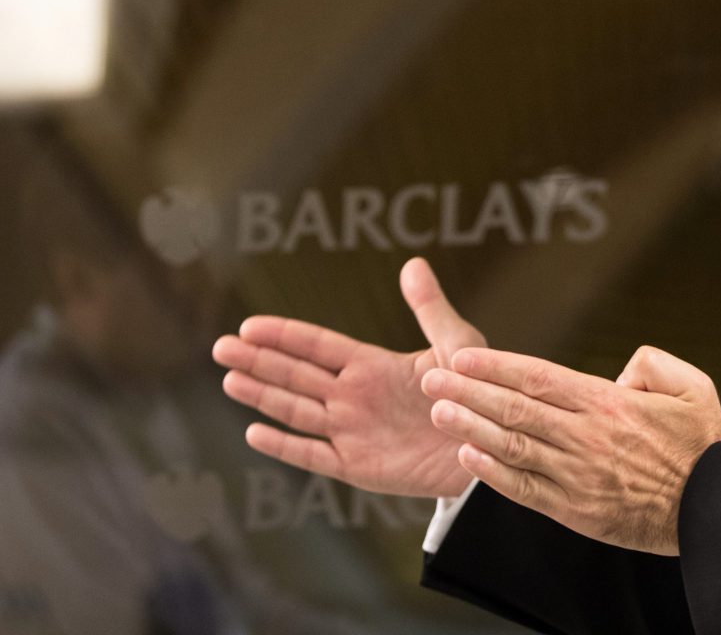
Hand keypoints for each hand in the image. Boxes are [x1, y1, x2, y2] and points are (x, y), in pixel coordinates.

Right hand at [212, 258, 484, 497]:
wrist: (490, 445)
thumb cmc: (477, 393)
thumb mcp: (456, 344)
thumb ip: (431, 308)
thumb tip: (414, 263)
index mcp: (372, 366)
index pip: (318, 346)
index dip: (284, 335)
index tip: (250, 325)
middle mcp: (353, 396)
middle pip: (296, 374)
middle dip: (259, 360)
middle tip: (221, 346)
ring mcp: (351, 431)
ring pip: (296, 410)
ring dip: (262, 395)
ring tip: (230, 378)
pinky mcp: (356, 466)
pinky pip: (313, 454)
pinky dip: (284, 445)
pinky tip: (255, 432)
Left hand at [422, 345, 720, 554]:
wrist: (712, 511)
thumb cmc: (703, 446)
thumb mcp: (693, 385)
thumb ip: (652, 363)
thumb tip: (619, 369)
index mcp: (609, 403)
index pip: (538, 377)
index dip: (495, 365)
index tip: (462, 356)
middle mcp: (586, 436)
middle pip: (514, 408)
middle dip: (469, 390)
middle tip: (431, 378)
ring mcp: (577, 475)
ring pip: (512, 445)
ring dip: (471, 426)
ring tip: (439, 411)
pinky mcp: (574, 510)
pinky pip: (524, 489)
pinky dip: (492, 473)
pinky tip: (468, 455)